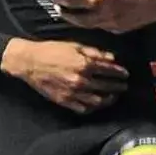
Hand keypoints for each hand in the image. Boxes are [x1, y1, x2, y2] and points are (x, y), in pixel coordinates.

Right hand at [1, 38, 127, 112]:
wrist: (29, 62)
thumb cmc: (51, 51)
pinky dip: (92, 108)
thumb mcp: (74, 46)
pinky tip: (96, 104)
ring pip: (97, 101)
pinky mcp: (64, 101)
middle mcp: (81, 80)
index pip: (109, 70)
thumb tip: (111, 57)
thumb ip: (94, 52)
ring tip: (113, 97)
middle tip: (123, 86)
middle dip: (117, 87)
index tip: (125, 74)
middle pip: (106, 86)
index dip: (119, 72)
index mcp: (84, 64)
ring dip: (108, 99)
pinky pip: (83, 108)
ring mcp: (73, 93)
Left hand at [54, 0, 155, 32]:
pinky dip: (92, 23)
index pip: (76, 2)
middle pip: (78, 20)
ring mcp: (110, 24)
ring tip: (69, 15)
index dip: (63, 0)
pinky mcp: (117, 29)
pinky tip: (89, 17)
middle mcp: (104, 14)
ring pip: (89, 26)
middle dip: (66, 15)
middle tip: (57, 9)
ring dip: (77, 21)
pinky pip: (101, 27)